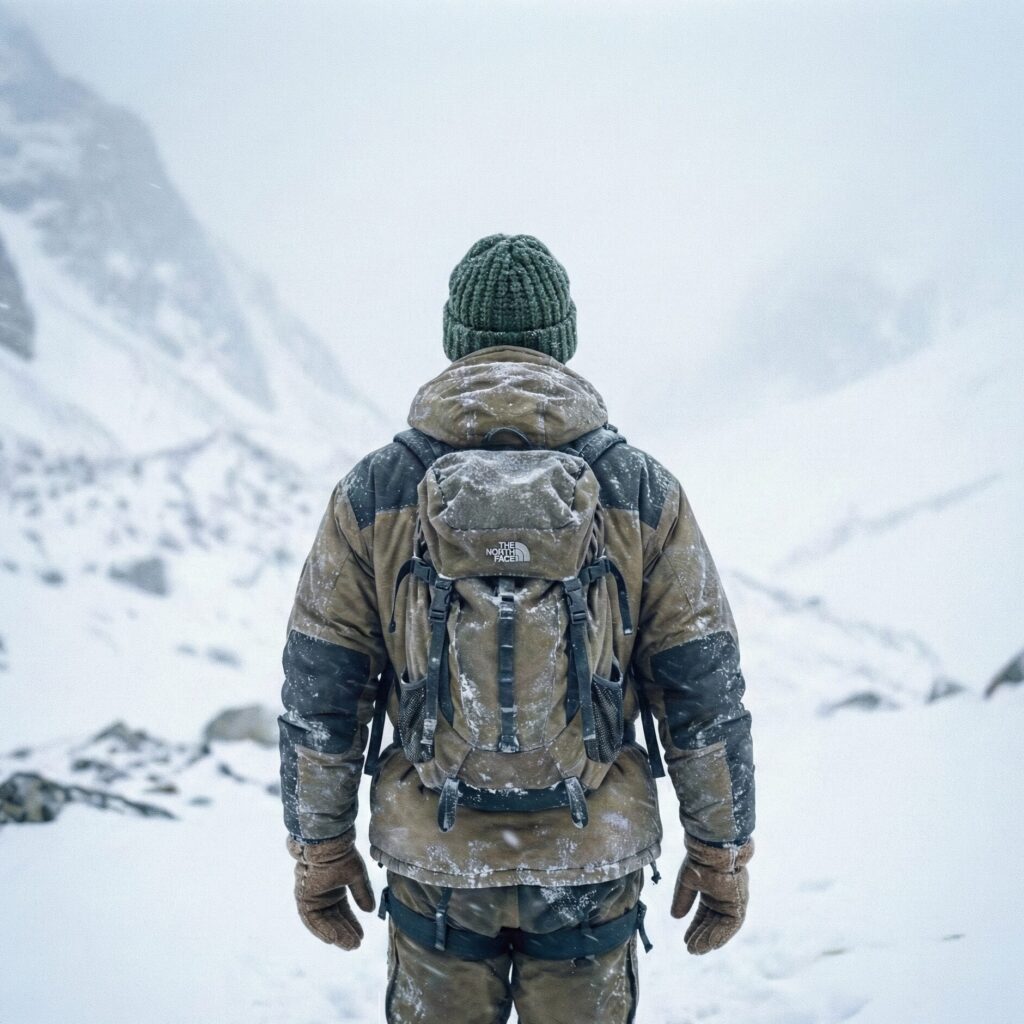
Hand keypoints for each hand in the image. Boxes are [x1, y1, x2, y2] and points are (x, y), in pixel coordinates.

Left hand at [287, 829, 375, 949]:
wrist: (326, 843)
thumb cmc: (341, 855)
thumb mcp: (356, 876)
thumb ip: (361, 893)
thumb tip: (370, 910)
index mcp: (334, 890)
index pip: (343, 912)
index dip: (352, 924)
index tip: (360, 937)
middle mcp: (322, 896)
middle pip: (333, 920)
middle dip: (345, 933)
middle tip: (356, 946)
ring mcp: (312, 897)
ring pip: (323, 922)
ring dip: (335, 934)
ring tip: (348, 945)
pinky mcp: (303, 897)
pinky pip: (311, 919)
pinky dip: (320, 929)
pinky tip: (332, 939)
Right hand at [670, 833, 752, 954]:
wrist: (713, 850)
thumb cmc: (700, 861)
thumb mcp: (687, 883)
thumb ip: (683, 900)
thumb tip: (675, 917)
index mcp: (712, 891)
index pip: (704, 915)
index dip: (695, 928)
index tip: (686, 940)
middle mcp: (723, 898)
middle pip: (712, 923)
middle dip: (701, 937)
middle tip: (691, 950)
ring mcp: (732, 901)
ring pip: (722, 926)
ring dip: (710, 939)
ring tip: (697, 950)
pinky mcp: (739, 903)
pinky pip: (732, 924)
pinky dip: (722, 935)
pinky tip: (711, 944)